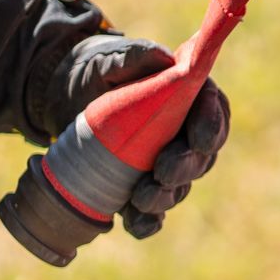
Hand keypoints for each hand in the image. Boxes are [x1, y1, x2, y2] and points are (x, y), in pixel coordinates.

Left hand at [47, 35, 229, 238]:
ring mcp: (164, 165)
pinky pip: (152, 212)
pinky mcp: (141, 187)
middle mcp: (184, 135)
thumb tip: (163, 60)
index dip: (211, 127)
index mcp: (190, 97)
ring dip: (164, 197)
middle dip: (185, 167)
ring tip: (141, 199)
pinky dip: (146, 222)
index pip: (214, 113)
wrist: (65, 97)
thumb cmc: (97, 72)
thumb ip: (135, 56)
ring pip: (178, 187)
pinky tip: (135, 224)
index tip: (200, 138)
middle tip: (163, 172)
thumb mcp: (109, 59)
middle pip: (200, 157)